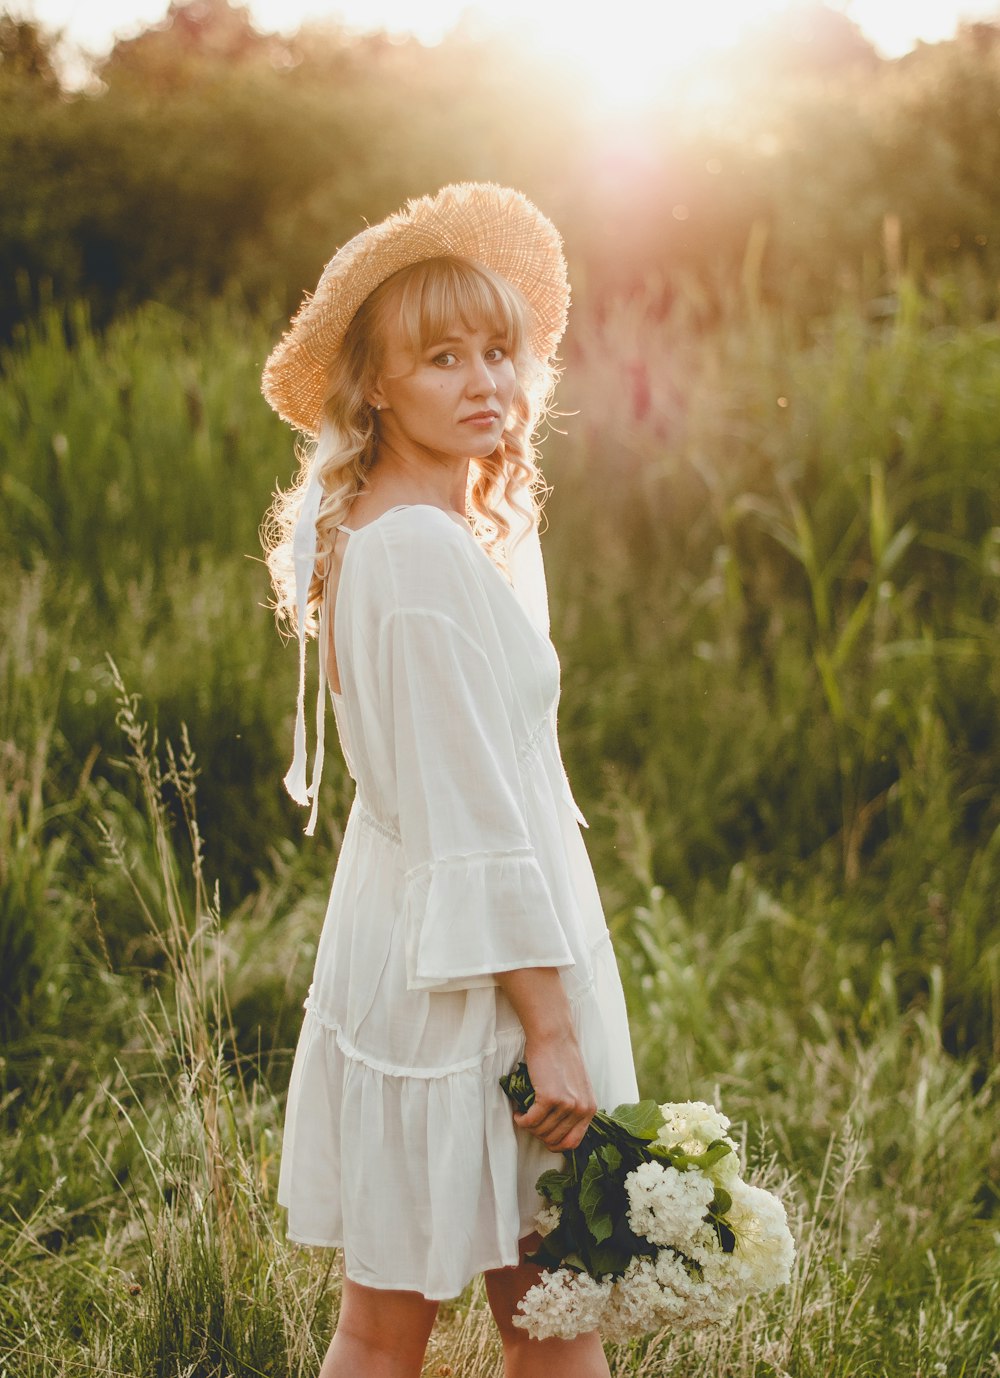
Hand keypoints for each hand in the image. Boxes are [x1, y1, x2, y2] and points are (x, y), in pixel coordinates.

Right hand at [513, 1035, 596, 1152]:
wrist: (553, 1036)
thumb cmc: (561, 1058)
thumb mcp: (577, 1088)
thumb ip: (574, 1108)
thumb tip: (557, 1132)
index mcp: (590, 1109)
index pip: (573, 1143)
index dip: (555, 1144)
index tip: (543, 1137)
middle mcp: (581, 1109)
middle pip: (554, 1140)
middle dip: (538, 1135)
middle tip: (530, 1122)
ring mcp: (567, 1104)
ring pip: (541, 1131)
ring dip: (528, 1126)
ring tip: (523, 1114)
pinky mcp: (550, 1098)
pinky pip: (530, 1121)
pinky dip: (521, 1120)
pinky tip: (518, 1112)